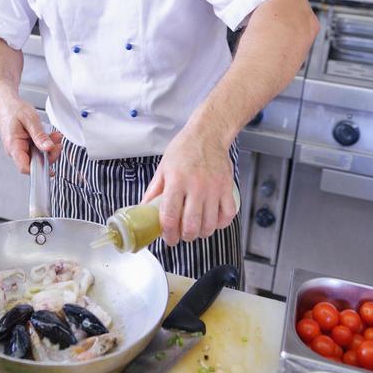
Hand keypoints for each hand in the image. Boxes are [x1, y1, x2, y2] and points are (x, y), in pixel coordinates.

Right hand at [0, 93, 62, 174]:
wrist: (6, 103)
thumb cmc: (13, 109)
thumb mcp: (30, 120)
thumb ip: (40, 135)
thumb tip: (48, 148)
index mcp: (13, 146)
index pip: (25, 168)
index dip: (40, 168)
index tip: (51, 162)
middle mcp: (14, 150)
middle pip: (34, 163)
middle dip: (49, 154)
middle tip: (56, 144)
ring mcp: (18, 149)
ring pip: (37, 156)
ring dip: (48, 148)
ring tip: (53, 137)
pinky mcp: (23, 146)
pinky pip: (35, 150)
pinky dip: (43, 144)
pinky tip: (48, 136)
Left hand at [141, 125, 237, 246]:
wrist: (208, 134)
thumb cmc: (184, 149)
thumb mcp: (163, 168)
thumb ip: (154, 190)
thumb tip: (144, 209)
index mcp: (176, 181)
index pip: (170, 216)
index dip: (168, 233)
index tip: (169, 239)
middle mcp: (196, 186)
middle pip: (191, 225)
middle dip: (185, 237)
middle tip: (182, 235)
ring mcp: (214, 188)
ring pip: (210, 224)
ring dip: (202, 233)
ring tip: (196, 229)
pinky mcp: (227, 188)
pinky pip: (228, 215)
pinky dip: (221, 224)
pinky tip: (213, 221)